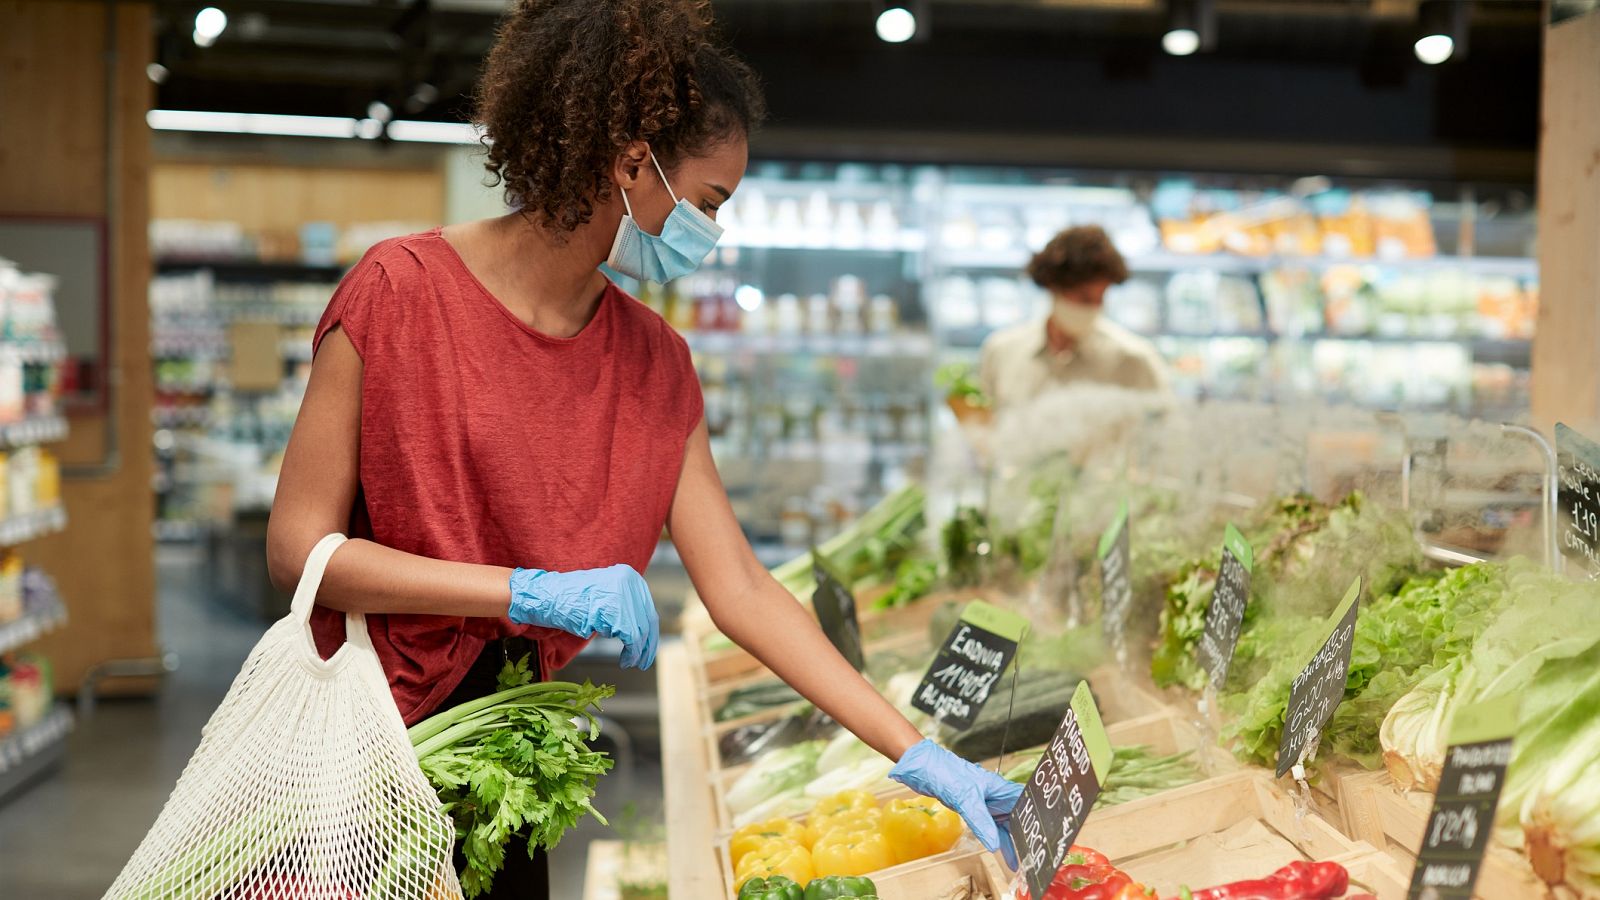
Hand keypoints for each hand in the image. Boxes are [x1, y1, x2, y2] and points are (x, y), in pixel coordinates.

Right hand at [508, 565, 658, 668]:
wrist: (547, 596)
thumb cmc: (573, 600)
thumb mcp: (606, 596)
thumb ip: (625, 606)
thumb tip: (645, 630)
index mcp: (630, 576)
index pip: (648, 609)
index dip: (650, 632)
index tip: (648, 649)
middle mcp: (629, 581)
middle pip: (649, 620)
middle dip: (648, 644)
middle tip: (644, 661)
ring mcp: (621, 594)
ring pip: (640, 631)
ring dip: (638, 652)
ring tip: (630, 663)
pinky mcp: (611, 610)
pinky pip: (631, 637)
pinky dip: (631, 652)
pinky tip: (625, 660)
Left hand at [889, 739, 1022, 867]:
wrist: (921, 767)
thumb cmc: (945, 772)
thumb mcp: (965, 798)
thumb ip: (981, 821)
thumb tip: (995, 844)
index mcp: (999, 788)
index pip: (1024, 803)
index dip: (1035, 819)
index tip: (1043, 837)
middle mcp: (994, 795)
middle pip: (1015, 817)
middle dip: (1023, 835)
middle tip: (1031, 857)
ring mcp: (983, 802)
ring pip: (1002, 824)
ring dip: (1008, 840)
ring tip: (1017, 861)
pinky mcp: (971, 808)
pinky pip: (987, 825)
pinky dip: (993, 837)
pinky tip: (998, 849)